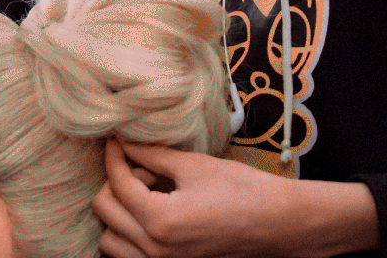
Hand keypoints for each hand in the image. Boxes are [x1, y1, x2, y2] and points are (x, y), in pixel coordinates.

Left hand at [92, 138, 378, 257]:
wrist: (281, 225)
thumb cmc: (244, 191)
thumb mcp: (194, 166)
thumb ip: (151, 155)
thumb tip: (123, 141)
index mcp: (160, 221)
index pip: (118, 182)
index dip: (114, 155)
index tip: (116, 139)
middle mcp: (155, 250)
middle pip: (105, 210)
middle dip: (116, 182)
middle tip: (144, 167)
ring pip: (110, 240)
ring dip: (118, 213)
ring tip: (148, 193)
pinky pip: (129, 255)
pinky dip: (129, 235)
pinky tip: (152, 214)